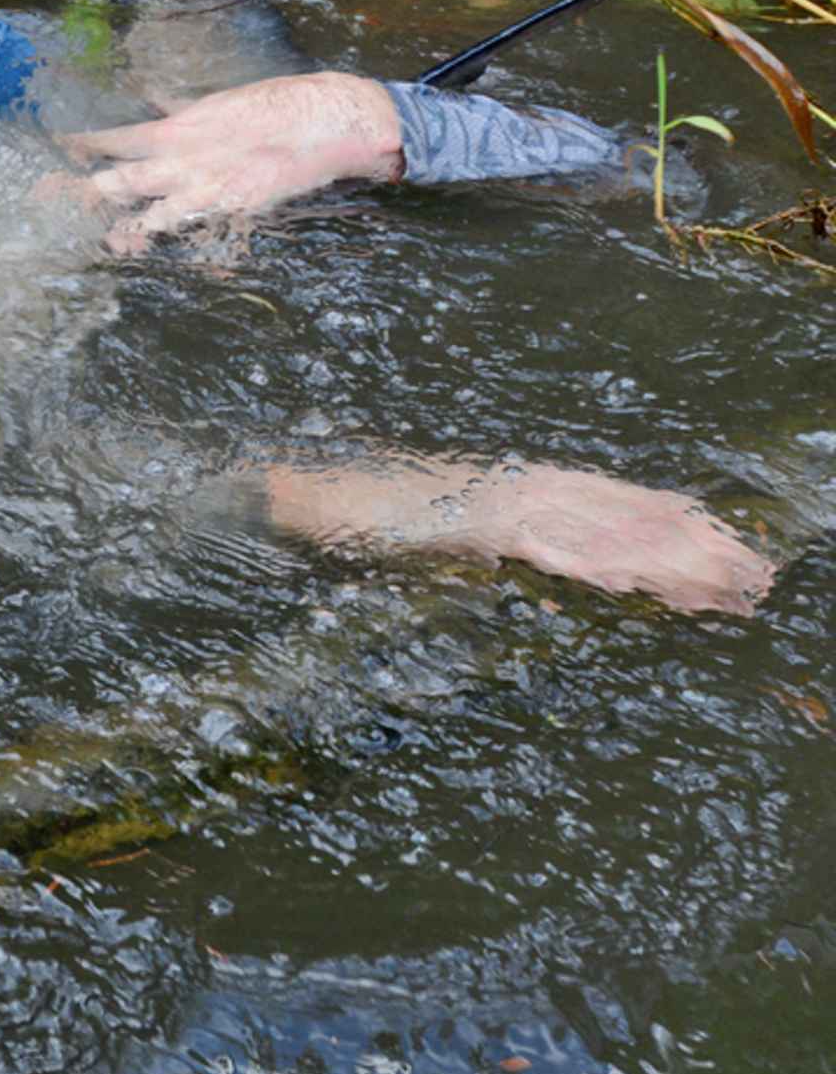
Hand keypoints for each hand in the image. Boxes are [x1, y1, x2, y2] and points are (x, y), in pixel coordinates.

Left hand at [60, 71, 403, 249]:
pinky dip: (168, 240)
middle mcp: (179, 159)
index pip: (113, 139)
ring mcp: (201, 188)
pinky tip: (147, 251)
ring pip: (145, 215)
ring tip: (96, 242)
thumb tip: (156, 100)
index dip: (81, 147)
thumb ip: (183, 110)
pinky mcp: (229, 209)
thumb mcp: (219, 104)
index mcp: (176, 128)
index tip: (56, 152)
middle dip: (79, 194)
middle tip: (47, 203)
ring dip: (119, 230)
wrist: (324, 120)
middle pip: (115, 181)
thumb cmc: (277, 106)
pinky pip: (188, 230)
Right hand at [265, 458, 775, 615]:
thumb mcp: (455, 532)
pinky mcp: (477, 524)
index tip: (732, 548)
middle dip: (696, 547)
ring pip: (604, 532)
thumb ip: (505, 540)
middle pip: (629, 516)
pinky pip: (546, 547)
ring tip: (721, 587)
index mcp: (526, 485)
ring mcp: (504, 502)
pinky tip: (630, 585)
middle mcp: (526, 487)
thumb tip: (557, 560)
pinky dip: (588, 564)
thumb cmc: (375, 516)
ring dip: (665, 562)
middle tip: (756, 578)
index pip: (620, 504)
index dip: (678, 526)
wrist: (316, 494)